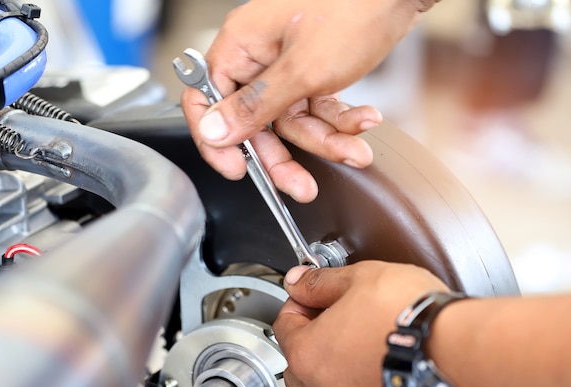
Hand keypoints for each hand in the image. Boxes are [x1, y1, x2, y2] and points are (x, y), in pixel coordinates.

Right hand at [181, 0, 422, 201]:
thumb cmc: (352, 9)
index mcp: (241, 46)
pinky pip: (317, 108)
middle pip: (256, 122)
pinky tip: (364, 120)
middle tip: (302, 186)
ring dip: (326, 139)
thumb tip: (212, 131)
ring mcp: (289, 65)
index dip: (217, 139)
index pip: (206, 100)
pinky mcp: (315, 71)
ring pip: (293, 121)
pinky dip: (340, 120)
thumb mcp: (301, 69)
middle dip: (284, 157)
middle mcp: (260, 57)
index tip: (236, 169)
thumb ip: (255, 106)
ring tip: (355, 150)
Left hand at [272, 261, 449, 386]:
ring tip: (366, 334)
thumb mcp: (360, 279)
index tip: (314, 291)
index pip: (284, 323)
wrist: (459, 355)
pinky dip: (359, 379)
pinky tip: (381, 358)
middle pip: (301, 357)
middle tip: (340, 312)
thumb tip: (300, 280)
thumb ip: (321, 281)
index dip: (300, 299)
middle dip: (314, 332)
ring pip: (327, 382)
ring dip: (336, 358)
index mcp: (307, 354)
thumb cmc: (411, 319)